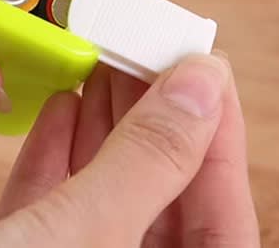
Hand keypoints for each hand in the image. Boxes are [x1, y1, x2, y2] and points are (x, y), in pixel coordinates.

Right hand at [0, 54, 259, 247]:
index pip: (221, 208)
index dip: (215, 127)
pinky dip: (58, 150)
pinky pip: (56, 202)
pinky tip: (61, 106)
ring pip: (105, 189)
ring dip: (103, 122)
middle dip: (150, 112)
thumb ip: (148, 163)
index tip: (203, 65)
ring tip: (102, 63)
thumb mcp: (81, 238)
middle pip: (161, 189)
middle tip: (141, 50)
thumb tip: (201, 86)